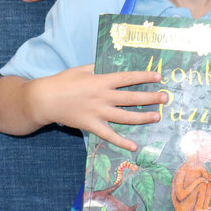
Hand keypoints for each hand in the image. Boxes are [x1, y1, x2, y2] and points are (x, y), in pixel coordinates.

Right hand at [31, 64, 167, 150]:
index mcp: (101, 81)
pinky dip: (122, 142)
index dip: (144, 77)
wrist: (45, 99)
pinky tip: (134, 146)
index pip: (128, 78)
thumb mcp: (82, 69)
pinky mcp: (91, 126)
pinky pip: (109, 135)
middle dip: (150, 98)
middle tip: (165, 98)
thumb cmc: (63, 81)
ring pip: (125, 117)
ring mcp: (98, 113)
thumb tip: (112, 64)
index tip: (159, 76)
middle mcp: (103, 97)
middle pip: (131, 98)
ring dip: (142, 117)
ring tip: (157, 117)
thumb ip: (98, 67)